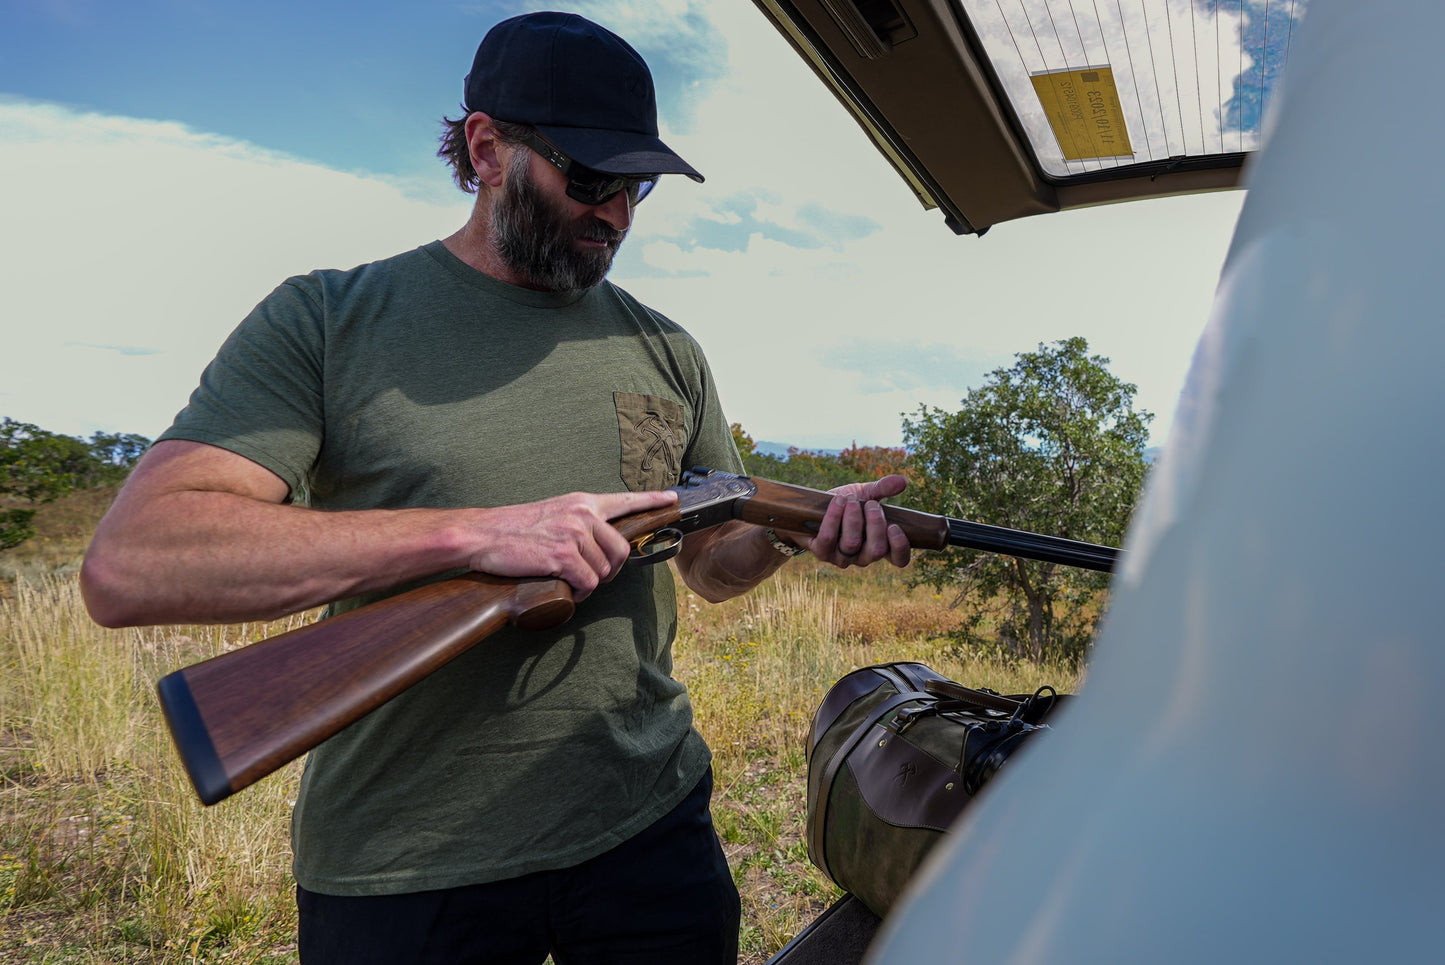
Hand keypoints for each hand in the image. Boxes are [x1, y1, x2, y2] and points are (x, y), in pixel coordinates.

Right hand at [465, 489, 678, 599]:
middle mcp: (583, 515)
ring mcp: (573, 534)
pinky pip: (587, 582)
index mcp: (582, 503)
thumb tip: (597, 544)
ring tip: (571, 580)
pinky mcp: (562, 555)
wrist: (482, 533)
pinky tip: (567, 587)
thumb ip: (578, 523)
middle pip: (621, 550)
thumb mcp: (553, 514)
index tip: (671, 500)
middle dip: (611, 570)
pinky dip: (580, 591)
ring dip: (591, 582)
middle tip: (593, 577)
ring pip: (603, 570)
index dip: (652, 501)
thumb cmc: (513, 528)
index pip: (625, 500)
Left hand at [796, 475, 911, 569]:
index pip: (899, 559)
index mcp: (879, 544)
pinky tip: (837, 501)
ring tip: (850, 499)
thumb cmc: (844, 504)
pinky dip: (834, 517)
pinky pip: (828, 538)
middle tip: (870, 504)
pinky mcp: (822, 552)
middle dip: (875, 523)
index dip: (900, 547)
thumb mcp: (865, 494)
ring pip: (852, 544)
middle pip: (876, 550)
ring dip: (853, 518)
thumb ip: (883, 489)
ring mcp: (842, 557)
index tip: (894, 526)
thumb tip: (903, 481)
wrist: (811, 509)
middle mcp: (863, 556)